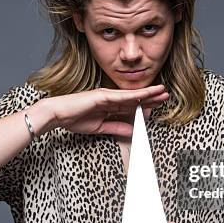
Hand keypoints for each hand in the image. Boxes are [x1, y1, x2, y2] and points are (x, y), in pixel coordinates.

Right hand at [40, 84, 168, 136]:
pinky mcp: (101, 95)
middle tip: (166, 96)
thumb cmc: (74, 119)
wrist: (57, 114)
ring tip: (161, 92)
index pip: (130, 106)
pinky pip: (121, 97)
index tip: (157, 106)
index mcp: (108, 105)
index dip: (145, 105)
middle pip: (134, 98)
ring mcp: (106, 95)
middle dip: (150, 97)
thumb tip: (131, 131)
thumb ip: (116, 127)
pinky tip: (145, 96)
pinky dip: (134, 96)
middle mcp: (109, 98)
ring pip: (131, 95)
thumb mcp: (100, 128)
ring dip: (147, 94)